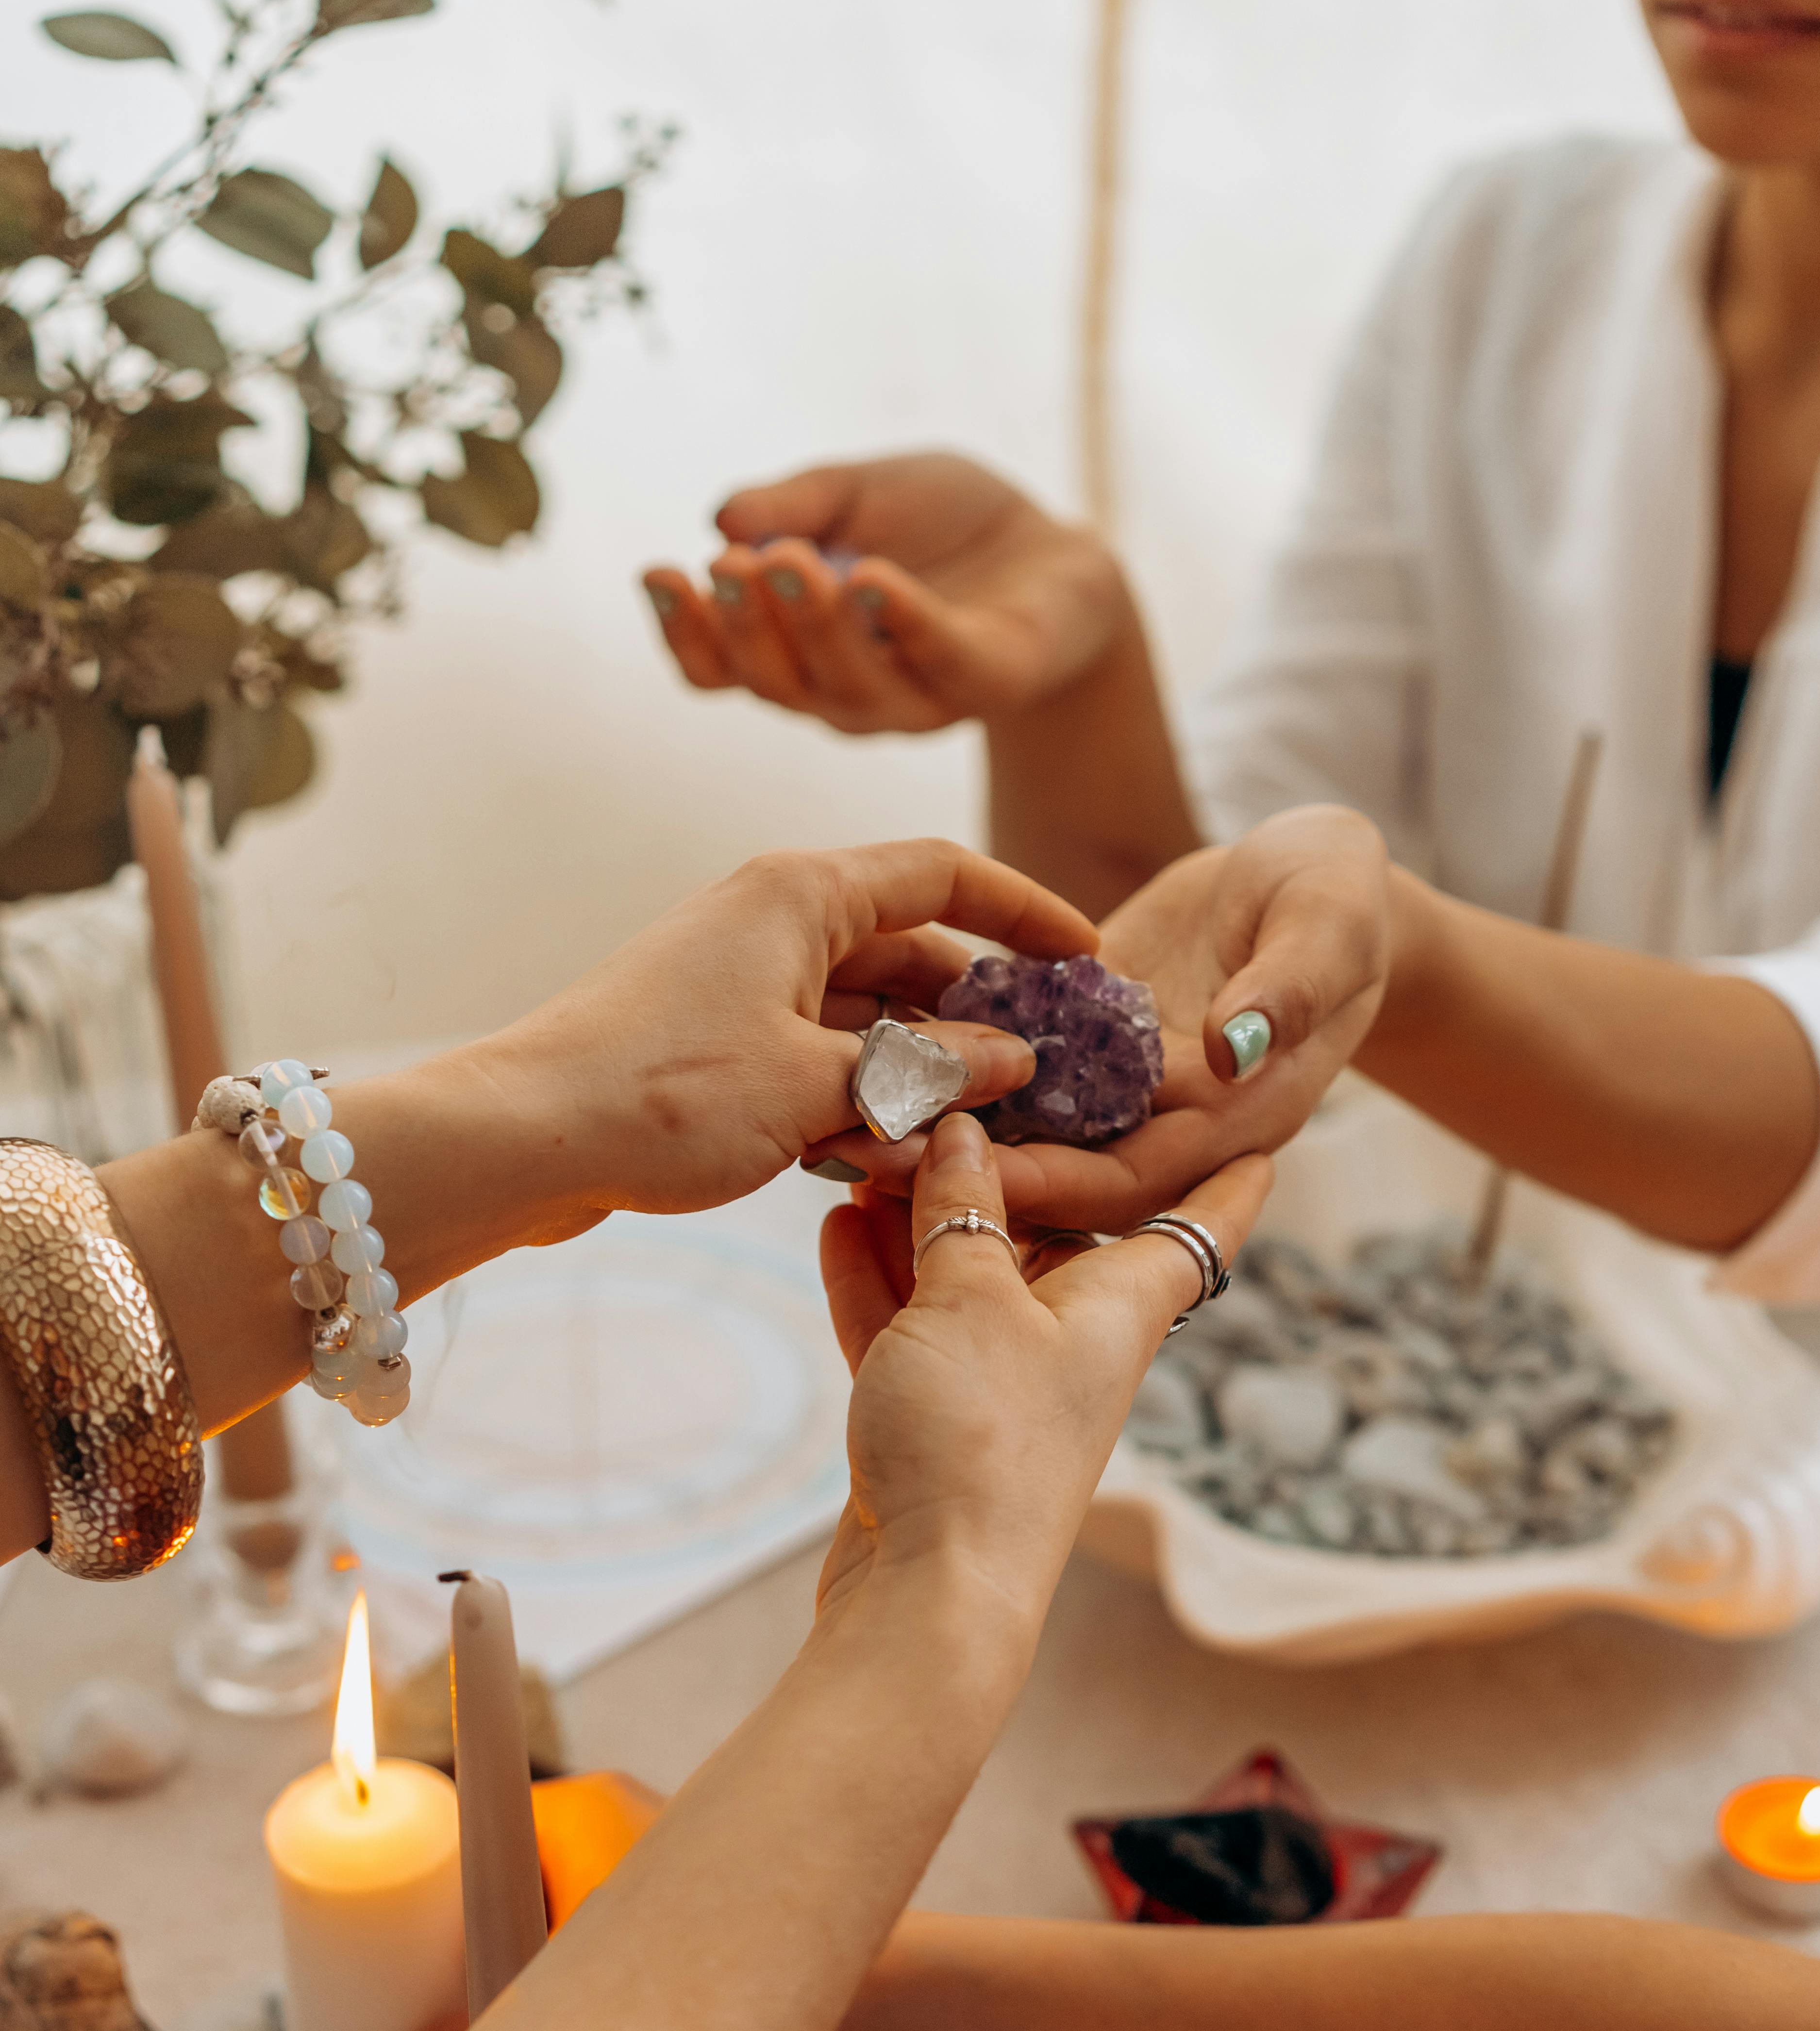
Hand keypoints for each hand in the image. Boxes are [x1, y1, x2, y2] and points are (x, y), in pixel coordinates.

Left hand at [489, 837, 1095, 1231]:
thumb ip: (929, 1070)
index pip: (945, 873)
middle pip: (911, 951)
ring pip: (867, 1015)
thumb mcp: (821, 1085)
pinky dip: (860, 1098)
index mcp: (801, 894)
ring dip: (921, 1071)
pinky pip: (818, 1057)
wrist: (522, 1141)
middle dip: (979, 1015)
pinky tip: (892, 1157)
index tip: (1086, 958)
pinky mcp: (717, 1042)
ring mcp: (741, 982)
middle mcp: (772, 921)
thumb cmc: (662, 1095)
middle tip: (1050, 1075)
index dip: (1026, 913)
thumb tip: (1015, 1060)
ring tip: (981, 1130)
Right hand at [642, 455, 1126, 734]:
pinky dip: (904, 621)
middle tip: (729, 565)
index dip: (684, 631)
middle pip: (777, 682)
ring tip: (789, 559)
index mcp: (799, 652)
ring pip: (847, 686)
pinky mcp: (986, 681)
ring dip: (813, 625)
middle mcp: (846, 691)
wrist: (1053, 547)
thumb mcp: (857, 493)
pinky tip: (874, 581)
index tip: (656, 571)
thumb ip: (794, 505)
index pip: (723, 666)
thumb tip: (722, 517)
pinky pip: (938, 660)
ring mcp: (916, 696)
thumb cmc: (942, 524)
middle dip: (746, 625)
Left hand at [807, 809, 1389, 1232]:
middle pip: (1055, 1172)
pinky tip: (869, 1050)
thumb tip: (1237, 1044)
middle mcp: (1165, 1118)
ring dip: (944, 1127)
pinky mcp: (1083, 1041)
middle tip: (872, 1162)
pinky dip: (951, 1064)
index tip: (976, 1181)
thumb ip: (1292, 990)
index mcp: (1228, 1113)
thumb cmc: (1342, 897)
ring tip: (842, 1119)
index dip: (1054, 1183)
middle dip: (970, 1175)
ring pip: (1022, 1128)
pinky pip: (1008, 1066)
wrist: (1319, 878)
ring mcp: (1119, 1084)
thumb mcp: (1331, 929)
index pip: (1129, 1175)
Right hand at [816, 1113, 1272, 1636]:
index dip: (1231, 1179)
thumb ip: (963, 1211)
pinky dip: (880, 1279)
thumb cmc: (980, 1445)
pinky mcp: (941, 1419)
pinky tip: (837, 1227)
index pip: (1199, 1226)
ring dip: (920, 1218)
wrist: (929, 1595)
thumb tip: (962, 1135)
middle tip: (965, 1092)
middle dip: (1008, 1168)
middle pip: (1058, 1232)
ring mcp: (1005, 1382)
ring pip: (970, 1275)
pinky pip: (914, 1327)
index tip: (1260, 1136)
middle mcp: (1074, 1340)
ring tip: (867, 1150)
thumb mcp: (971, 1299)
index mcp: (1122, 1306)